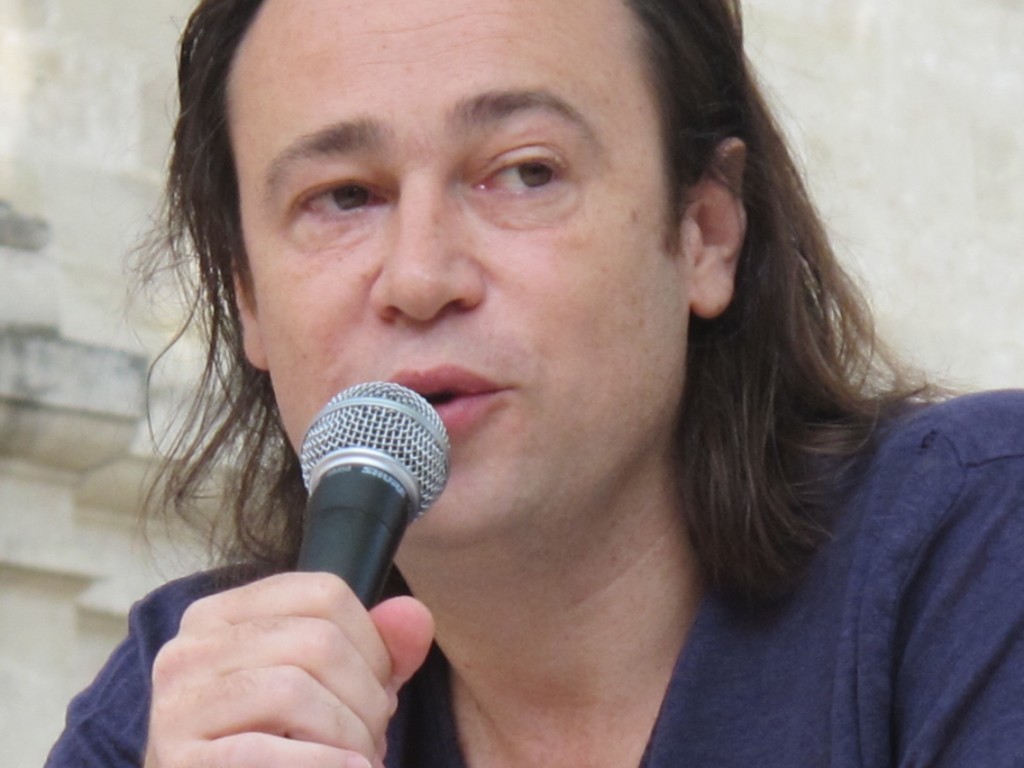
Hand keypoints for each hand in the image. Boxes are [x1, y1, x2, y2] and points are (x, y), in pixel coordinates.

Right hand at [144, 572, 433, 767]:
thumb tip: (414, 615)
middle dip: (367, 697)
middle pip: (315, 641)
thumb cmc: (279, 748)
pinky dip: (321, 765)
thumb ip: (377, 650)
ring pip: (292, 690)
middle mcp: (189, 648)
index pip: (324, 592)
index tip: (381, 689)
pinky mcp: (179, 761)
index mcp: (223, 614)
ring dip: (347, 735)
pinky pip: (259, 751)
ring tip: (359, 760)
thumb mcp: (333, 690)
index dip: (373, 643)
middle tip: (374, 739)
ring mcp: (176, 705)